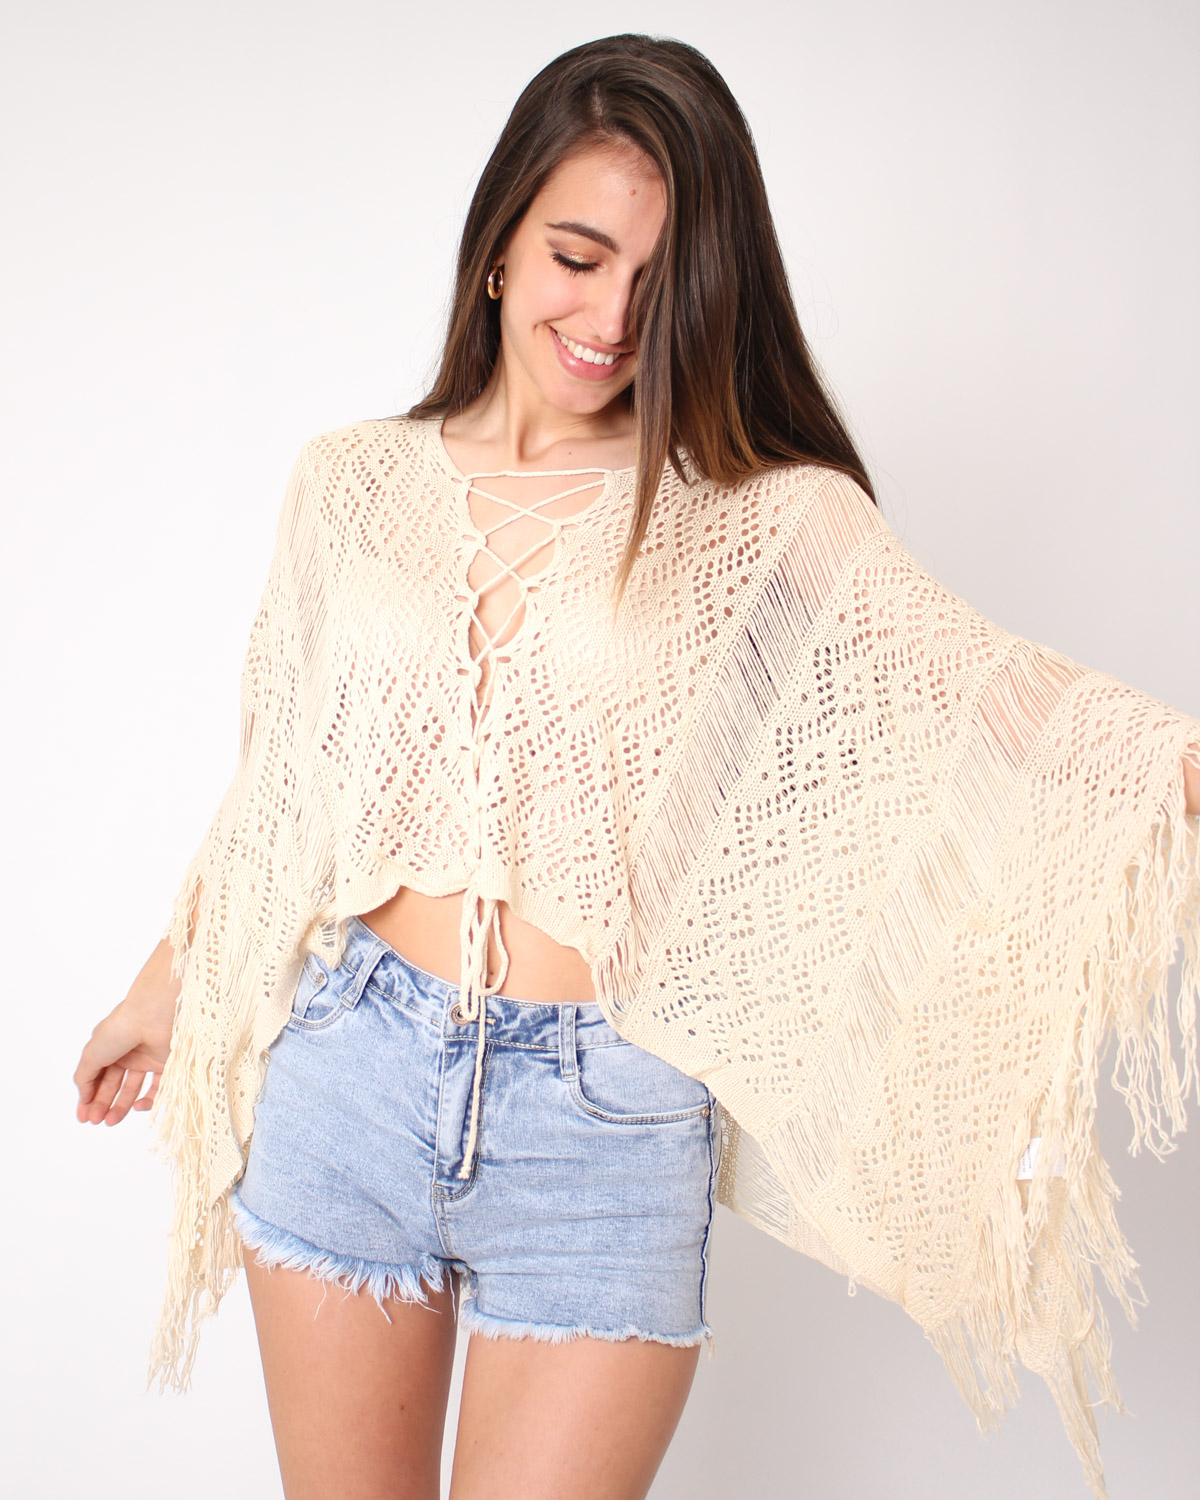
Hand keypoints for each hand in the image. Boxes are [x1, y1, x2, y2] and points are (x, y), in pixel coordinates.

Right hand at [74, 937, 180, 1125]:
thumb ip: (84, 1077)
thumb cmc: (120, 1029)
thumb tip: (83, 1097)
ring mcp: (147, 1058)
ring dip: (122, 1106)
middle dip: (103, 1104)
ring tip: (111, 1121)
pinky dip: (149, 1100)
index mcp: (107, 1047)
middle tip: (97, 1121)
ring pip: (133, 1088)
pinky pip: (158, 1087)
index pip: (96, 1076)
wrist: (154, 1015)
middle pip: (113, 1085)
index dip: (89, 1097)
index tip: (83, 1117)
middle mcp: (127, 1052)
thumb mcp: (92, 1054)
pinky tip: (137, 1107)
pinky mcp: (167, 1063)